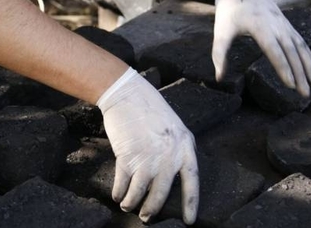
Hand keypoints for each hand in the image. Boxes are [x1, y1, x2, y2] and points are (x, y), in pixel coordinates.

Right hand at [96, 68, 198, 223]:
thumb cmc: (151, 110)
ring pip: (140, 193)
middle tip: (147, 217)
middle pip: (162, 193)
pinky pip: (123, 184)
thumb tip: (177, 174)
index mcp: (185, 147)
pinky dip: (119, 193)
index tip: (188, 221)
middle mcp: (168, 155)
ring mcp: (147, 157)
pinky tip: (118, 195)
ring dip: (132, 203)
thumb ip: (178, 150)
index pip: (191, 181)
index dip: (191, 204)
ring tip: (128, 206)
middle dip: (152, 209)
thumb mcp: (174, 128)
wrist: (128, 95)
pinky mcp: (127, 157)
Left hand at [212, 0, 310, 96]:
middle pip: (292, 52)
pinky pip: (302, 43)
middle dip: (300, 74)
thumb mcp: (221, 30)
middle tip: (304, 94)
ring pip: (302, 48)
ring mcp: (285, 25)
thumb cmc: (230, 11)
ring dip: (310, 68)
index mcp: (260, 26)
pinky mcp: (288, 26)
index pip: (274, 50)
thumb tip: (219, 78)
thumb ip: (219, 54)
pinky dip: (309, 58)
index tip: (290, 84)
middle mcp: (277, 26)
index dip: (283, 68)